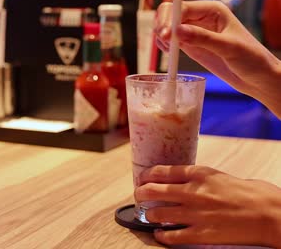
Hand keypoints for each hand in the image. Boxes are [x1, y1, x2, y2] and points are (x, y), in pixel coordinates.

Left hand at [135, 165, 280, 246]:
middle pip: (153, 190)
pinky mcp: (200, 234)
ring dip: (149, 215)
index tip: (142, 178)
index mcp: (199, 174)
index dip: (147, 175)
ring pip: (157, 213)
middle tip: (139, 196)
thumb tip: (191, 183)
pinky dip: (161, 235)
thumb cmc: (254, 194)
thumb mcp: (223, 177)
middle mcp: (192, 192)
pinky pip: (171, 235)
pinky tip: (160, 234)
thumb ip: (203, 180)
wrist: (271, 215)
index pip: (162, 171)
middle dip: (141, 193)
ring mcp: (194, 214)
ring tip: (149, 216)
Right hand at [155, 1, 280, 117]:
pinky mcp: (191, 46)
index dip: (170, 19)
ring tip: (169, 50)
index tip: (165, 35)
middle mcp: (201, 18)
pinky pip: (171, 41)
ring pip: (168, 28)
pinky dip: (165, 46)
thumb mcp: (229, 48)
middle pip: (171, 14)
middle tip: (164, 41)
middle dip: (163, 26)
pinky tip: (169, 52)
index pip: (182, 8)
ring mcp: (194, 33)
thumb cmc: (252, 59)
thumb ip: (203, 38)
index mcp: (212, 11)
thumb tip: (177, 31)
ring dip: (163, 36)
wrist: (258, 78)